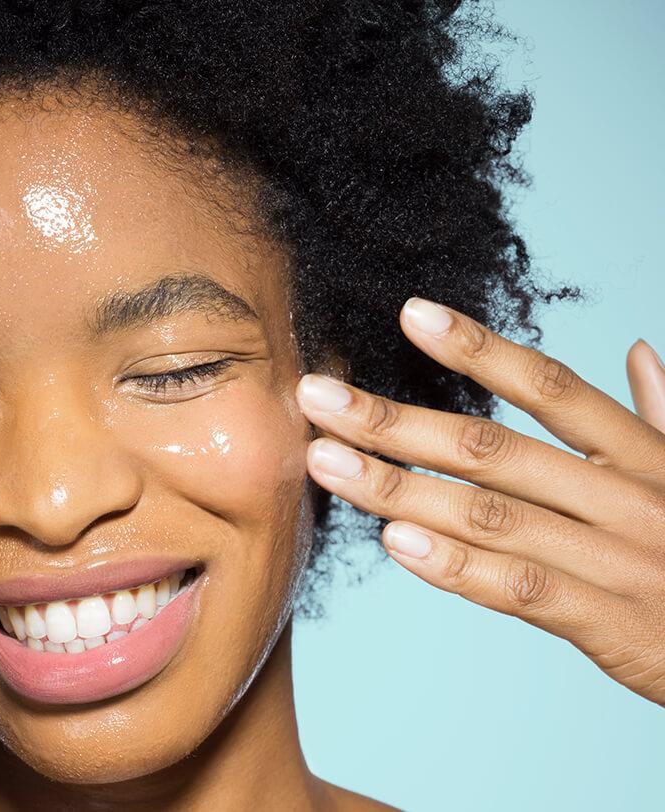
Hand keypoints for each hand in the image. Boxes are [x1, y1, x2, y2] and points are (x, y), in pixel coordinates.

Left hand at [295, 297, 664, 705]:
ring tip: (326, 463)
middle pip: (492, 447)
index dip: (478, 348)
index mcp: (642, 454)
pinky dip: (455, 566)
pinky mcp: (611, 621)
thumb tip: (638, 350)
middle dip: (395, 420)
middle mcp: (624, 494)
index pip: (549, 385)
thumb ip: (662, 416)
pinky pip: (520, 587)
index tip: (409, 312)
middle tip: (316, 397)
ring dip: (398, 487)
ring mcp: (617, 557)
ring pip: (489, 513)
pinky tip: (394, 543)